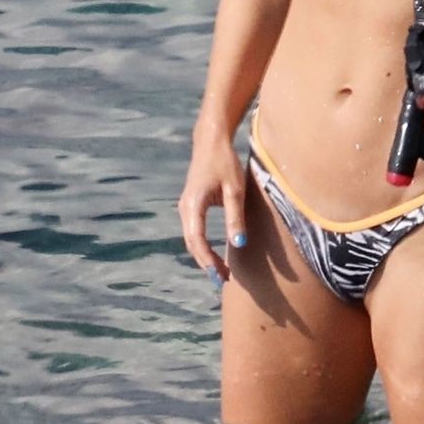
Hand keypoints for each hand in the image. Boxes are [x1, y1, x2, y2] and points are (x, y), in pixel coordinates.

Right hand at [177, 131, 246, 281]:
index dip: (207, 260)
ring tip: (221, 273)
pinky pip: (194, 233)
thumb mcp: (235, 190)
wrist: (211, 141)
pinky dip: (203, 247)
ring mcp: (186, 207)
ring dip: (204, 257)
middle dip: (206, 264)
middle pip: (192, 244)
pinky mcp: (191, 206)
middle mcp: (185, 208)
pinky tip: (215, 257)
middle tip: (224, 282)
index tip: (220, 275)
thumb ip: (235, 217)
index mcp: (193, 205)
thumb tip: (238, 244)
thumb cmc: (225, 162)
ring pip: (192, 240)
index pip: (197, 240)